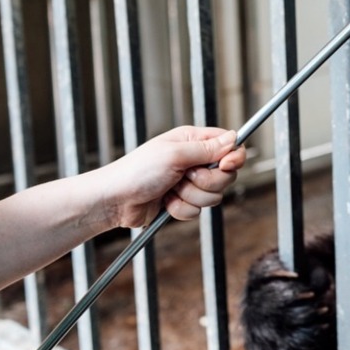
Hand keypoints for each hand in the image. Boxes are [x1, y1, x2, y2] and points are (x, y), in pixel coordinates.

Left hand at [88, 126, 245, 228]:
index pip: (228, 145)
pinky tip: (166, 202)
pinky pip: (198, 211)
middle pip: (225, 175)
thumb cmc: (137, 171)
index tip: (226, 165)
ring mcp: (189, 183)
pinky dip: (181, 209)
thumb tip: (233, 138)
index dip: (233, 157)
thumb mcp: (175, 155)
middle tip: (186, 177)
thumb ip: (207, 148)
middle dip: (207, 182)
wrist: (116, 200)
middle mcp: (194, 160)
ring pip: (213, 196)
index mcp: (192, 141)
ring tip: (171, 190)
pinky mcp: (183, 201)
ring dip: (191, 196)